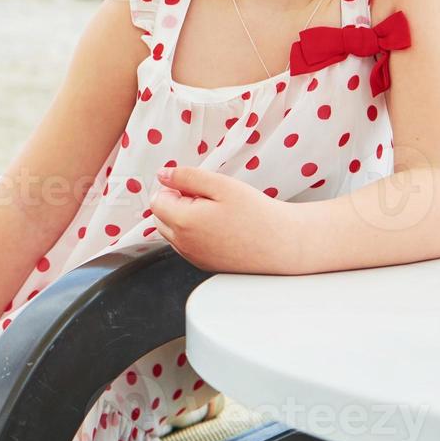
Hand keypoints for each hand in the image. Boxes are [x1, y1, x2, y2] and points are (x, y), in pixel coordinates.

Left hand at [149, 166, 304, 273]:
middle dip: (176, 203)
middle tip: (207, 198)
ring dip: (183, 218)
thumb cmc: (256, 214)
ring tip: (215, 212)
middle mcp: (183, 245)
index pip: (157, 200)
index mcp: (184, 223)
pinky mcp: (204, 265)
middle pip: (160, 217)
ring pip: (171, 232)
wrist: (283, 244)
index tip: (195, 187)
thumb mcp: (221, 185)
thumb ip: (186, 177)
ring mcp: (193, 258)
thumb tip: (162, 175)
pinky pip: (185, 245)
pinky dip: (193, 233)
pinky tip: (218, 226)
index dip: (174, 188)